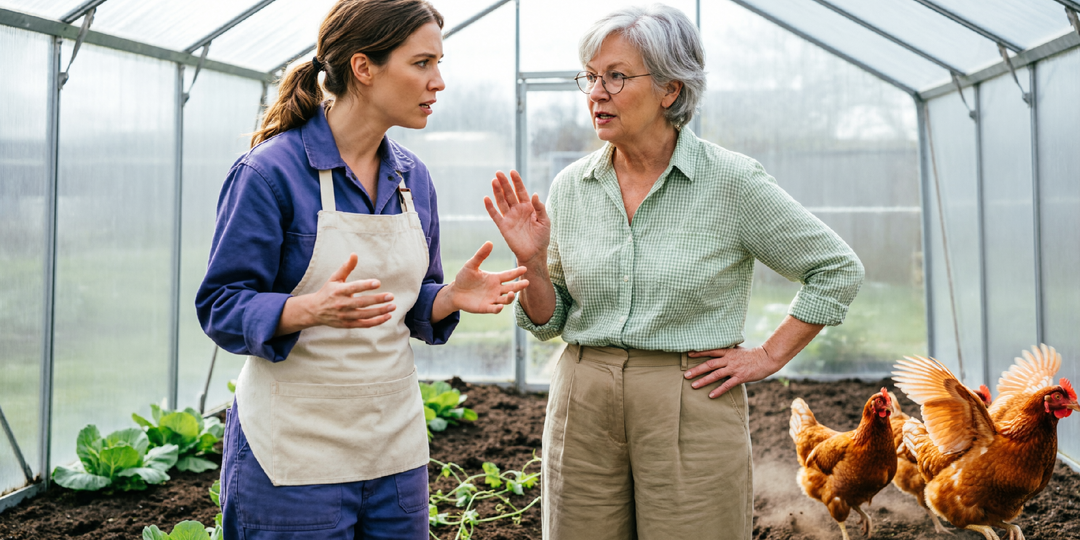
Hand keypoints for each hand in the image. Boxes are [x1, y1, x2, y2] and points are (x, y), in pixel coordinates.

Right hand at [281, 253, 395, 333]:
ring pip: (365, 315)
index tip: (378, 283)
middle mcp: (341, 304)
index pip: (354, 287)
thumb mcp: (334, 278)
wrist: (314, 310)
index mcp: (338, 290)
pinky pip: (364, 324)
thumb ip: (346, 267)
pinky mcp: (347, 324)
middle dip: (377, 300)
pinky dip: (376, 322)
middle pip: (361, 302)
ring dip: (380, 311)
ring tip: (393, 306)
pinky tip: (388, 316)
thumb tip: (355, 254)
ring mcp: (345, 316)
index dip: (366, 285)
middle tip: (391, 296)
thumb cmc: (328, 291)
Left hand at [444, 241, 528, 313]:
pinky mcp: (486, 308)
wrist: (455, 292)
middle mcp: (496, 289)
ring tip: (511, 293)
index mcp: (495, 278)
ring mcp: (492, 299)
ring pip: (506, 299)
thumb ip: (481, 255)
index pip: (508, 275)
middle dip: (519, 286)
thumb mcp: (471, 265)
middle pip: (511, 288)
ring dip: (510, 297)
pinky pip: (495, 309)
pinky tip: (500, 306)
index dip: (516, 272)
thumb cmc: (464, 277)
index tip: (524, 268)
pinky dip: (498, 308)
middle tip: (526, 282)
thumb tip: (489, 242)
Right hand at [483, 170, 549, 267]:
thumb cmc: (542, 237)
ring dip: (497, 192)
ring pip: (502, 202)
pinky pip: (495, 215)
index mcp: (528, 207)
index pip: (521, 191)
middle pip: (509, 194)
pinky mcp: (503, 226)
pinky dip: (490, 208)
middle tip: (498, 172)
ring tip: (493, 181)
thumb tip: (534, 194)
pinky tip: (486, 198)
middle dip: (504, 183)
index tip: (512, 171)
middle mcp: (517, 210)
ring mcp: (510, 217)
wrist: (534, 253)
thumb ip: (540, 208)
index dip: (517, 181)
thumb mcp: (545, 221)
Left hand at [684, 346, 781, 398]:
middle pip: (710, 364)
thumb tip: (720, 348)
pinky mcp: (740, 377)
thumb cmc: (752, 354)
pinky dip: (718, 390)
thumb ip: (728, 350)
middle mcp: (729, 360)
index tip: (688, 354)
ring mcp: (734, 369)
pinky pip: (727, 385)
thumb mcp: (738, 349)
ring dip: (704, 380)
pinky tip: (711, 395)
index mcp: (728, 352)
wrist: (766, 359)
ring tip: (693, 385)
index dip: (699, 352)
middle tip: (685, 375)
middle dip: (697, 370)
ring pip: (716, 374)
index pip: (711, 351)